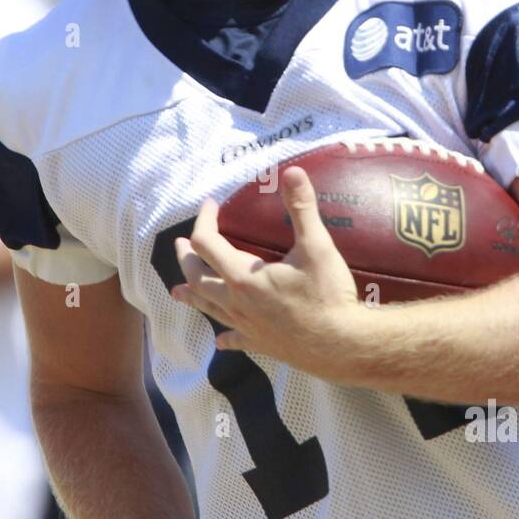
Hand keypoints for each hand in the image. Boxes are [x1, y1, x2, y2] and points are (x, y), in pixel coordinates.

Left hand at [171, 166, 360, 371]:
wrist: (341, 346)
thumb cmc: (328, 296)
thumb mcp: (317, 247)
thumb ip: (302, 208)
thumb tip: (293, 172)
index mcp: (242, 277)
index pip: (207, 242)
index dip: (205, 220)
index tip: (211, 205)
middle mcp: (236, 302)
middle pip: (197, 277)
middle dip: (187, 258)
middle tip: (181, 244)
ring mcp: (246, 326)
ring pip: (209, 309)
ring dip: (192, 296)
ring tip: (177, 292)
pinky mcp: (261, 344)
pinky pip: (236, 339)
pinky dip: (225, 337)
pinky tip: (220, 341)